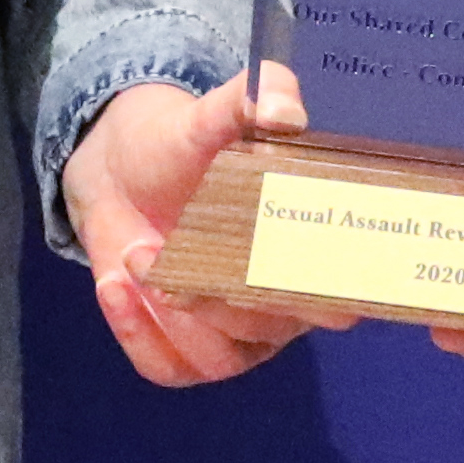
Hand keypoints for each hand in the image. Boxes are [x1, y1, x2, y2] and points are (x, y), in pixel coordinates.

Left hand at [67, 66, 333, 387]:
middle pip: (279, 326)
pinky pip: (171, 368)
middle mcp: (289, 302)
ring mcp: (239, 336)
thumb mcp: (217, 109)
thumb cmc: (185, 145)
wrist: (120, 172)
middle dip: (226, 297)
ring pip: (222, 356)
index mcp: (318, 249)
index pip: (348, 285)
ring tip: (136, 254)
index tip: (279, 257)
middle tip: (173, 249)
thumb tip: (287, 112)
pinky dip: (138, 333)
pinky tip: (115, 286)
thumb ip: (258, 94)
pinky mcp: (187, 354)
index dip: (330, 287)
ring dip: (172, 312)